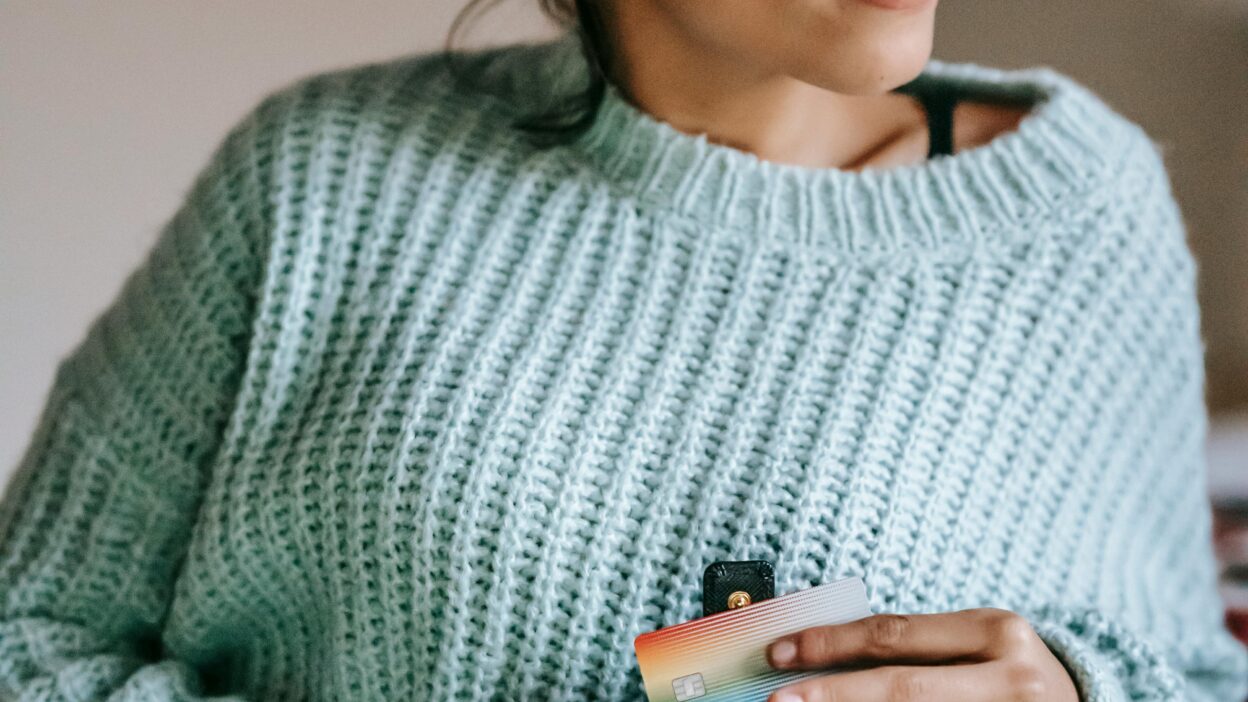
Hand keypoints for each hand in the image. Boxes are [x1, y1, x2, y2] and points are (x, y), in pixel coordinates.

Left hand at [765, 608, 1078, 701]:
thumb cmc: (1008, 673)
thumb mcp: (975, 645)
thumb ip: (914, 647)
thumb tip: (824, 655)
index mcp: (996, 631)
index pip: (895, 634)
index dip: (831, 643)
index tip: (780, 653)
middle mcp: (1012, 677)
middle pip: (903, 687)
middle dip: (834, 693)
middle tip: (780, 699)